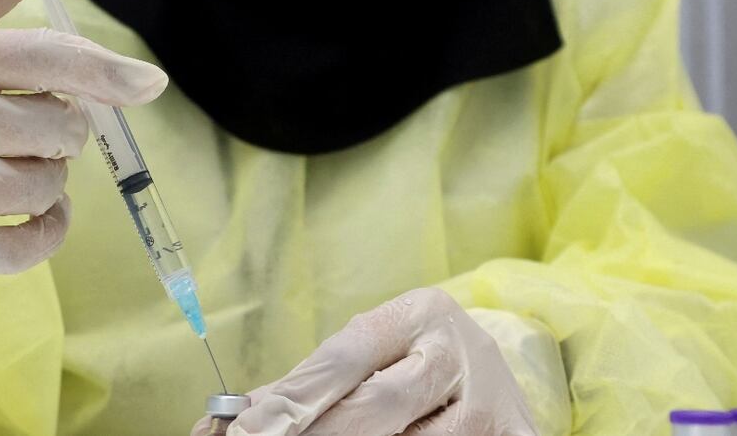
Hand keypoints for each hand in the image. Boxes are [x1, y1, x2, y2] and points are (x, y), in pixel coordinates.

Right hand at [0, 0, 167, 273]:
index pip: (42, 58)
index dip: (104, 72)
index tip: (150, 83)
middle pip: (59, 129)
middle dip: (61, 134)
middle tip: (23, 133)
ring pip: (47, 185)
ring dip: (47, 183)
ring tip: (6, 170)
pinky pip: (29, 245)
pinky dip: (48, 232)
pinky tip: (36, 216)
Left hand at [194, 288, 537, 435]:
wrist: (492, 370)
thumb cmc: (414, 358)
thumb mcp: (373, 350)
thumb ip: (314, 378)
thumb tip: (244, 412)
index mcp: (419, 312)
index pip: (344, 357)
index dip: (292, 398)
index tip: (246, 429)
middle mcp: (458, 351)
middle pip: (376, 405)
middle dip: (318, 432)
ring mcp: (490, 402)